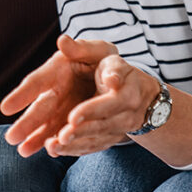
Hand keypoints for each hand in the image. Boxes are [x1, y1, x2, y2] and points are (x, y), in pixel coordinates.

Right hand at [0, 34, 118, 155]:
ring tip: (23, 151)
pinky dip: (57, 144)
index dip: (21, 95)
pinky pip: (63, 135)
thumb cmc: (104, 60)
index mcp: (56, 70)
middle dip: (26, 124)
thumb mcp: (98, 50)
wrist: (120, 80)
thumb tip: (63, 40)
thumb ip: (81, 48)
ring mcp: (64, 109)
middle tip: (10, 138)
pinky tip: (49, 152)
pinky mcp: (73, 122)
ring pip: (47, 126)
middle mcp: (55, 91)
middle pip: (39, 109)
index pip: (36, 82)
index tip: (5, 108)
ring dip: (36, 138)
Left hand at [43, 55, 159, 155]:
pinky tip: (54, 151)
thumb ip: (82, 48)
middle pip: (102, 124)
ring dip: (75, 145)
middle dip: (81, 132)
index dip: (91, 111)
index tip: (72, 118)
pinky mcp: (109, 137)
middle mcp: (125, 112)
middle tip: (60, 138)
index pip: (109, 102)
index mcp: (126, 90)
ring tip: (52, 147)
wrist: (139, 92)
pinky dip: (75, 150)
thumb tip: (63, 41)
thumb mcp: (101, 52)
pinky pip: (93, 146)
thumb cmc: (112, 66)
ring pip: (97, 139)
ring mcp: (118, 127)